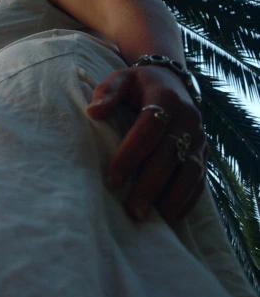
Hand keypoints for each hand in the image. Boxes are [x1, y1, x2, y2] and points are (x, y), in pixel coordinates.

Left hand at [86, 65, 205, 223]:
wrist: (172, 82)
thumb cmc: (138, 85)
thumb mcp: (121, 79)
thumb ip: (107, 92)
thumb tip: (93, 112)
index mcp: (165, 98)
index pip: (149, 128)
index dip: (131, 154)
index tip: (112, 178)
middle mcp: (188, 118)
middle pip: (169, 155)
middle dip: (150, 184)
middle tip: (132, 210)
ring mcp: (199, 137)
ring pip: (189, 171)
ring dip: (171, 197)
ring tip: (151, 218)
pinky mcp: (204, 154)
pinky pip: (199, 179)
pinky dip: (187, 199)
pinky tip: (170, 216)